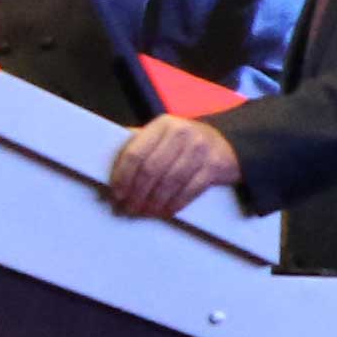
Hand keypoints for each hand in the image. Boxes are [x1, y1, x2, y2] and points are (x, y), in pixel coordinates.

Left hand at [107, 115, 242, 220]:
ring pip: (169, 183)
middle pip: (151, 170)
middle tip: (127, 208)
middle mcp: (182, 133)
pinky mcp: (214, 167)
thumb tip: (107, 162)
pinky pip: (189, 191)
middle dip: (136, 194)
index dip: (122, 176)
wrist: (230, 144)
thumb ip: (140, 143)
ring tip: (143, 212)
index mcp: (163, 124)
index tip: (115, 193)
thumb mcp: (164, 135)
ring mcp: (200, 150)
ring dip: (153, 203)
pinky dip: (173, 205)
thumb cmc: (187, 142)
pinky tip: (163, 211)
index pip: (135, 152)